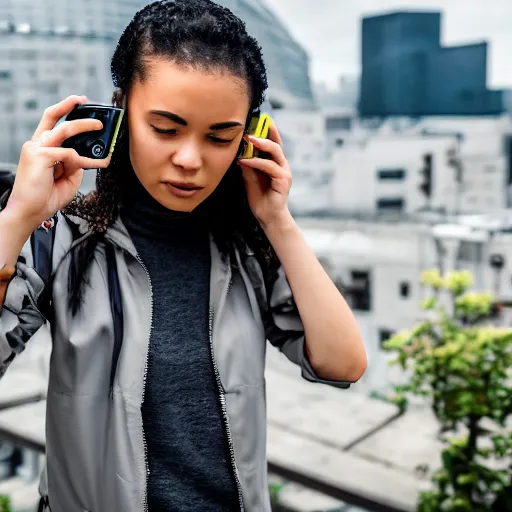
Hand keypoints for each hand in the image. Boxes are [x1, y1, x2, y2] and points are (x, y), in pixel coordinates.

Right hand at [5, 95, 110, 229]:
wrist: (31, 212)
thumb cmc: (46, 197)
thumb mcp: (68, 178)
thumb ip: (75, 164)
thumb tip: (85, 155)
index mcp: (41, 148)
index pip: (51, 123)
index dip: (65, 110)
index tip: (80, 103)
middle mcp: (36, 145)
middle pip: (53, 117)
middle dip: (71, 106)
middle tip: (88, 104)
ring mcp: (35, 148)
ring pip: (64, 130)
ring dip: (84, 126)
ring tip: (99, 127)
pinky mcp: (39, 156)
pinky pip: (69, 153)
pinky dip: (82, 160)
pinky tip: (88, 167)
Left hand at [238, 120, 291, 229]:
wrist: (268, 217)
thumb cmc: (260, 198)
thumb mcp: (250, 178)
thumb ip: (247, 165)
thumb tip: (240, 151)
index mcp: (275, 163)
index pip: (273, 142)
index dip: (267, 130)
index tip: (256, 119)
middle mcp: (282, 165)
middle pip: (275, 143)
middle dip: (263, 132)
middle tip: (249, 127)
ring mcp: (284, 172)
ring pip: (275, 152)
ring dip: (261, 144)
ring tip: (248, 140)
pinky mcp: (283, 181)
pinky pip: (269, 167)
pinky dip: (256, 162)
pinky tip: (245, 161)